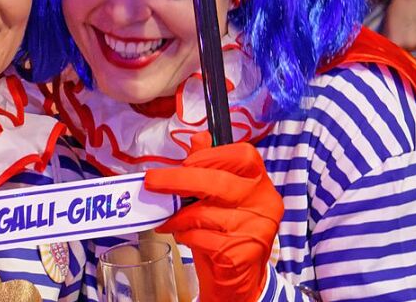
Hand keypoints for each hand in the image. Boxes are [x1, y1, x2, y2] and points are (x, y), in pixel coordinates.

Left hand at [144, 133, 281, 301]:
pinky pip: (203, 238)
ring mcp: (256, 229)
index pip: (244, 156)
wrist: (240, 277)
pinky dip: (187, 236)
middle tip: (152, 182)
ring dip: (179, 216)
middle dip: (178, 180)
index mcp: (260, 181)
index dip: (212, 155)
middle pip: (219, 183)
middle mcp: (264, 202)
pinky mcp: (242, 253)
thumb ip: (210, 164)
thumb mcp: (220, 194)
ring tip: (168, 219)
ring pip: (206, 213)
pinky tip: (183, 236)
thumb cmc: (227, 229)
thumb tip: (199, 137)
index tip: (187, 162)